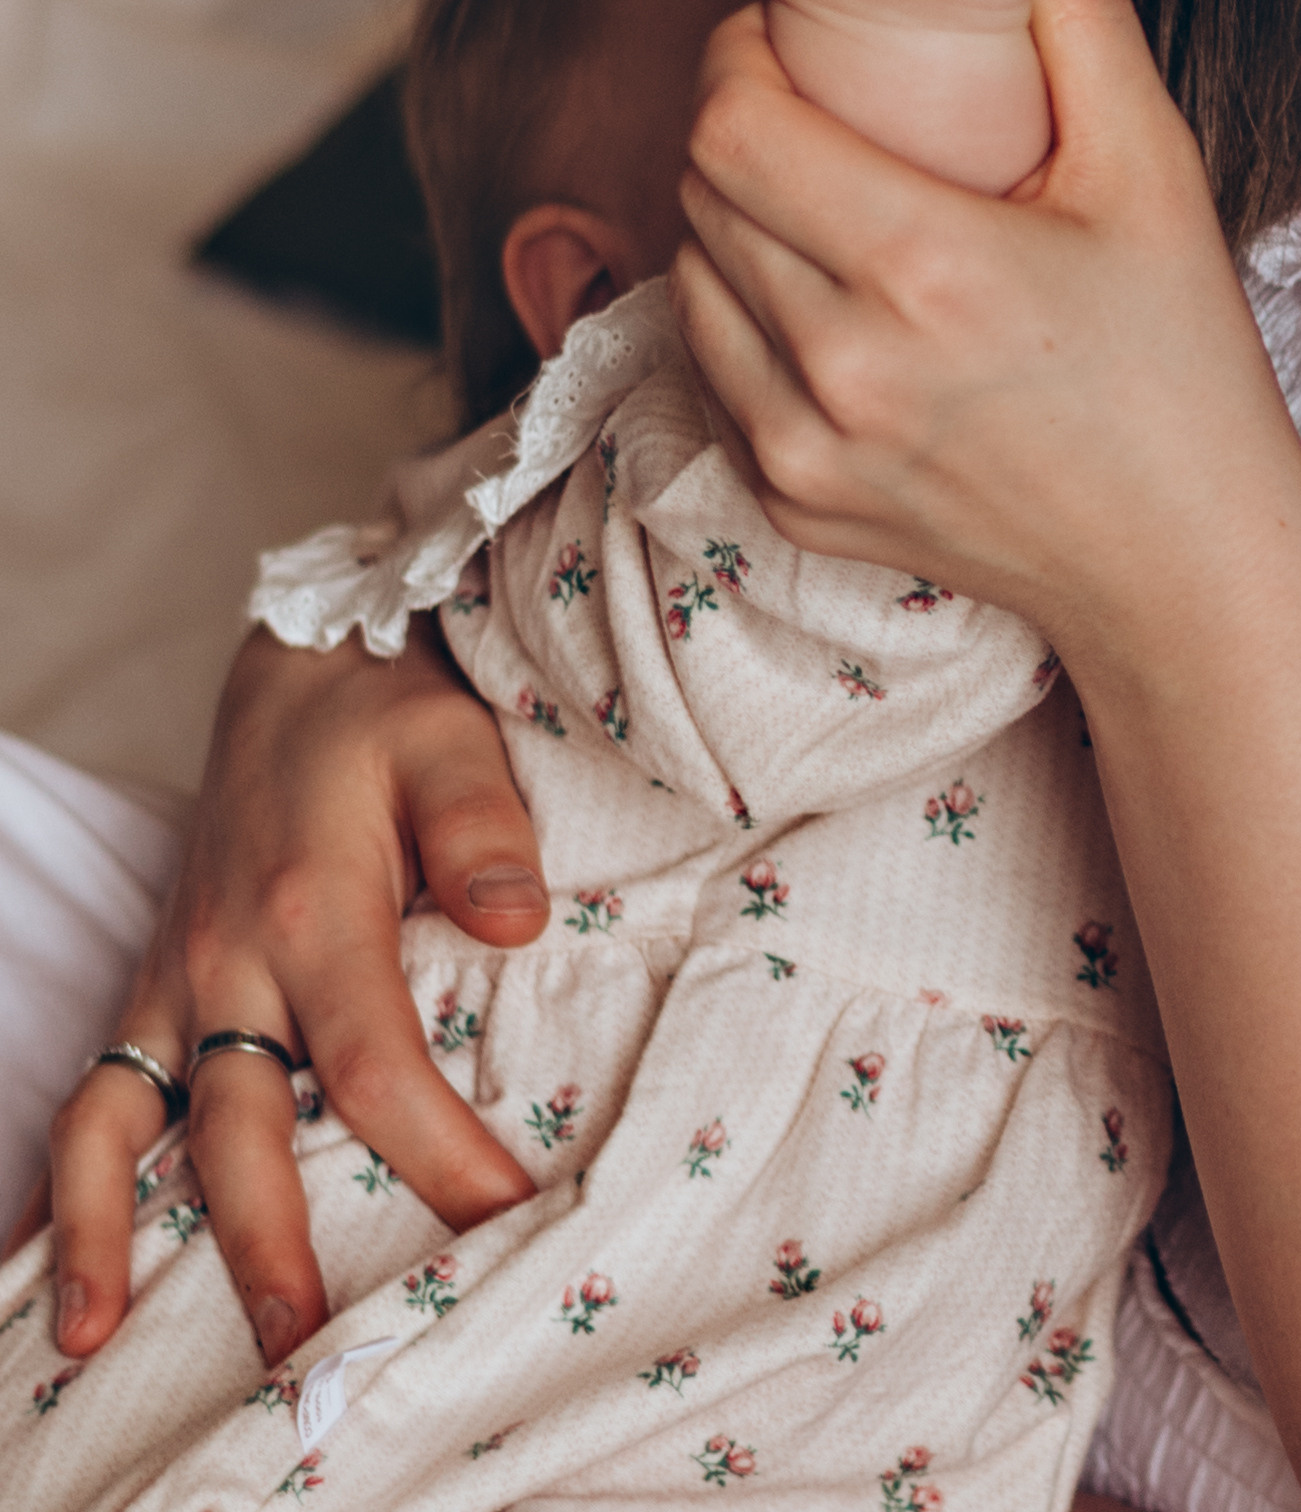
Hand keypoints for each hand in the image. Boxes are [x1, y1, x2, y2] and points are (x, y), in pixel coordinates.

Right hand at [31, 619, 544, 1366]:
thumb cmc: (388, 713)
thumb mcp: (452, 740)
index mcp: (311, 907)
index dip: (440, 1154)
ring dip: (108, 1232)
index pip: (376, 1064)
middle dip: (268, 1247)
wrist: (299, 672)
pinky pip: (92, 1092)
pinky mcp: (156, 986)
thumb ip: (483, 829)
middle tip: (304, 1353)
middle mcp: (226, 956)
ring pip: (125, 1121)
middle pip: (240, 1127)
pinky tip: (54, 1261)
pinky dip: (66, 1180)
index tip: (503, 1218)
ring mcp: (177, 977)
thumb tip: (520, 921)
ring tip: (96, 1343)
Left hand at [670, 0, 1300, 664]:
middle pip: (698, 191)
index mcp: (924, 265)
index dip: (739, 63)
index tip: (786, 46)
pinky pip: (709, 366)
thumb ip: (1076, 22)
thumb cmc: (1180, 361)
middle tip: (810, 111)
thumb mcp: (1152, 170)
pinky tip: (824, 301)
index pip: (732, 126)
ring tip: (816, 206)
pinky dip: (742, 316)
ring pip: (686, 276)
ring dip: (730, 222)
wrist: (1182, 567)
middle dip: (738, 128)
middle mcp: (841, 362)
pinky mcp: (787, 499)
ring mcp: (801, 444)